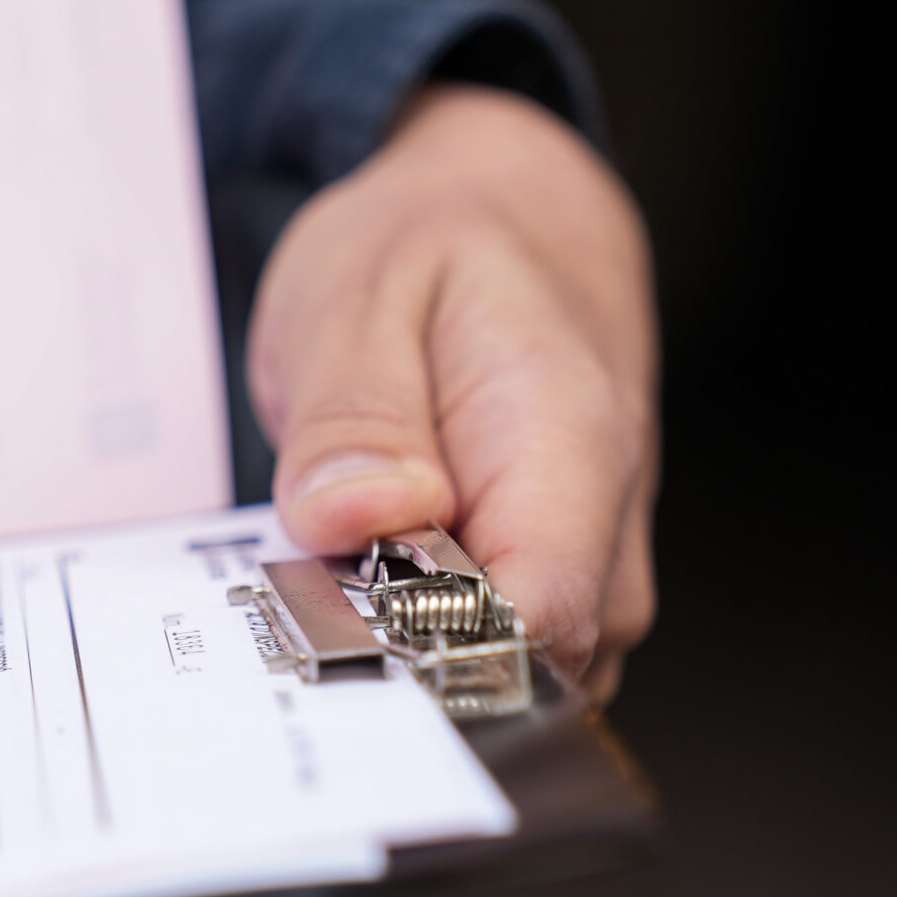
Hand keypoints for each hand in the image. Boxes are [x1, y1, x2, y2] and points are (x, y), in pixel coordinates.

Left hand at [249, 83, 658, 700]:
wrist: (508, 219)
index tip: (322, 634)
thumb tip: (356, 517)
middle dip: (393, 664)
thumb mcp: (359, 292)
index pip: (529, 624)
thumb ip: (353, 415)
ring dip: (396, 653)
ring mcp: (589, 570)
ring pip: (496, 677)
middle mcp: (604, 531)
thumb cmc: (438, 248)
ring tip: (319, 574)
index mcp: (569, 450)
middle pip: (512, 674)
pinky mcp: (549, 588)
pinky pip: (483, 654)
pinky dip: (409, 636)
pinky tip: (351, 582)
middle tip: (293, 598)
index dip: (419, 656)